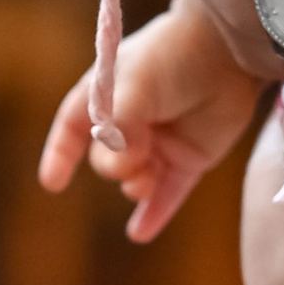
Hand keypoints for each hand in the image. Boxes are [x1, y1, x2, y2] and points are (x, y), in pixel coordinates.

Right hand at [39, 0, 263, 243]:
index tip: (53, 182)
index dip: (61, 153)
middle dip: (115, 165)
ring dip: (135, 186)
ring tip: (146, 180)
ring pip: (136, 180)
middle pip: (107, 160)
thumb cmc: (175, 56)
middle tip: (136, 155)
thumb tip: (114, 158)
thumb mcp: (135, 84)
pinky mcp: (190, 157)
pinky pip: (169, 193)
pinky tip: (140, 234)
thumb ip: (119, 121)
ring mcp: (161, 142)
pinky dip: (155, 213)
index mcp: (109, 95)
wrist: (230, 51)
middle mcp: (132, 121)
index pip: (74, 127)